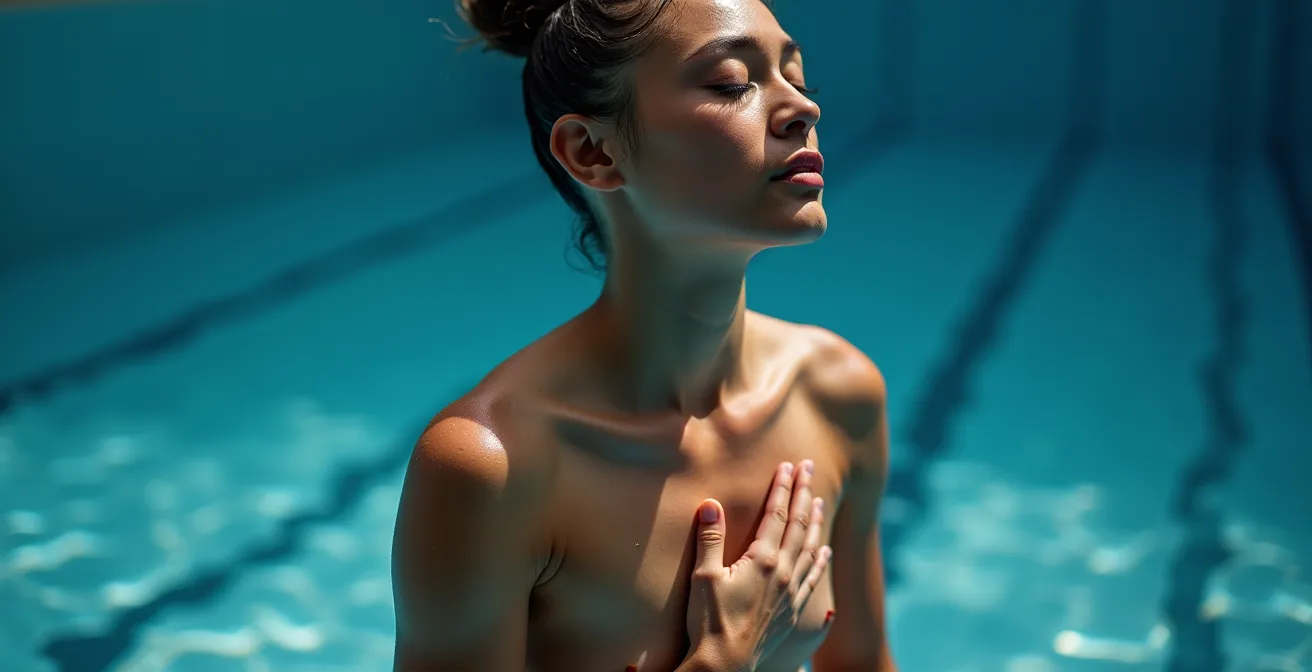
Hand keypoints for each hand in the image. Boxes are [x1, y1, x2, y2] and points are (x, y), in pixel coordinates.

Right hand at [684, 460, 830, 670]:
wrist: (725, 664)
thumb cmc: (709, 621)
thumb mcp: (704, 576)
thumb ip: (709, 538)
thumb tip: (710, 504)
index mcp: (762, 560)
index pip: (776, 514)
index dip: (782, 488)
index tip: (787, 466)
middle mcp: (782, 572)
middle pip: (798, 525)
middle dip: (804, 494)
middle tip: (810, 468)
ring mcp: (790, 592)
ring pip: (810, 548)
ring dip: (815, 522)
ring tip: (820, 501)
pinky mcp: (792, 610)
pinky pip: (813, 579)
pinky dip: (821, 562)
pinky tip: (826, 551)